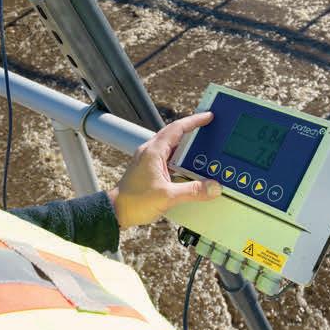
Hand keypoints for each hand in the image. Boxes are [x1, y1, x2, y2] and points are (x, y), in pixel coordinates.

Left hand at [108, 112, 221, 228]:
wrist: (116, 212)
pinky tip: (190, 167)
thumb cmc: (133, 202)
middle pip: (174, 134)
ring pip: (171, 146)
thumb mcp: (168, 196)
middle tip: (208, 129)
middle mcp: (150, 152)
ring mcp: (148, 160)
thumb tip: (213, 187)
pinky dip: (180, 159)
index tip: (208, 117)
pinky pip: (168, 158)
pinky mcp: (148, 169)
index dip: (195, 121)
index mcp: (153, 151)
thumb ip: (192, 191)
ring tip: (203, 148)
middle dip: (192, 130)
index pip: (177, 128)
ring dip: (186, 146)